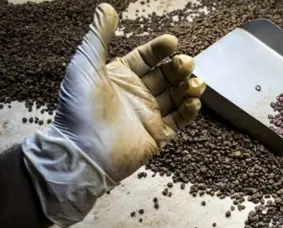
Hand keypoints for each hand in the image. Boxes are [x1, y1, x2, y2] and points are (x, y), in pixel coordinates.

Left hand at [22, 3, 204, 226]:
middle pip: (166, 76)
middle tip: (186, 63)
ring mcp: (148, 115)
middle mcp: (136, 94)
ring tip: (196, 83)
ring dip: (189, 87)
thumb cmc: (80, 107)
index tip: (172, 42)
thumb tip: (107, 7)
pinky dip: (189, 110)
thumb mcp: (86, 64)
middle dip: (179, 67)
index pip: (146, 58)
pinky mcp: (158, 135)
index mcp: (120, 76)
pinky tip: (192, 101)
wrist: (83, 151)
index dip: (159, 49)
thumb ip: (98, 35)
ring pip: (177, 96)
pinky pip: (179, 120)